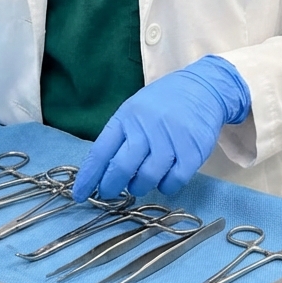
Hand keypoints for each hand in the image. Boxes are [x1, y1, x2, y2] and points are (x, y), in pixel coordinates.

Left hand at [71, 55, 250, 200]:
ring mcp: (171, 140)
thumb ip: (121, 136)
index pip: (101, 151)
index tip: (79, 194)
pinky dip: (165, 186)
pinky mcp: (192, 152)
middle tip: (109, 192)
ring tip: (139, 182)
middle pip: (122, 168)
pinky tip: (164, 178)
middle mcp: (147, 127)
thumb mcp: (136, 110)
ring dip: (139, 187)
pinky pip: (173, 182)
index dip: (88, 176)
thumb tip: (103, 171)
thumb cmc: (163, 103)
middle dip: (111, 186)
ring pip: (147, 178)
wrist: (203, 89)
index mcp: (127, 116)